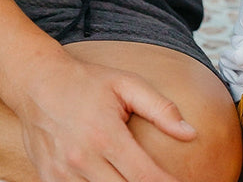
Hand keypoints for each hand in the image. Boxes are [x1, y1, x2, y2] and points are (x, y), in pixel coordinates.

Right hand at [15, 49, 194, 181]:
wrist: (39, 84)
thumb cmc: (89, 83)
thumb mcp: (129, 85)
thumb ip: (161, 109)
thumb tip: (190, 133)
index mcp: (106, 136)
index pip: (143, 174)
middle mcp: (82, 160)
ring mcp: (61, 174)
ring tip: (138, 179)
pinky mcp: (47, 179)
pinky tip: (111, 180)